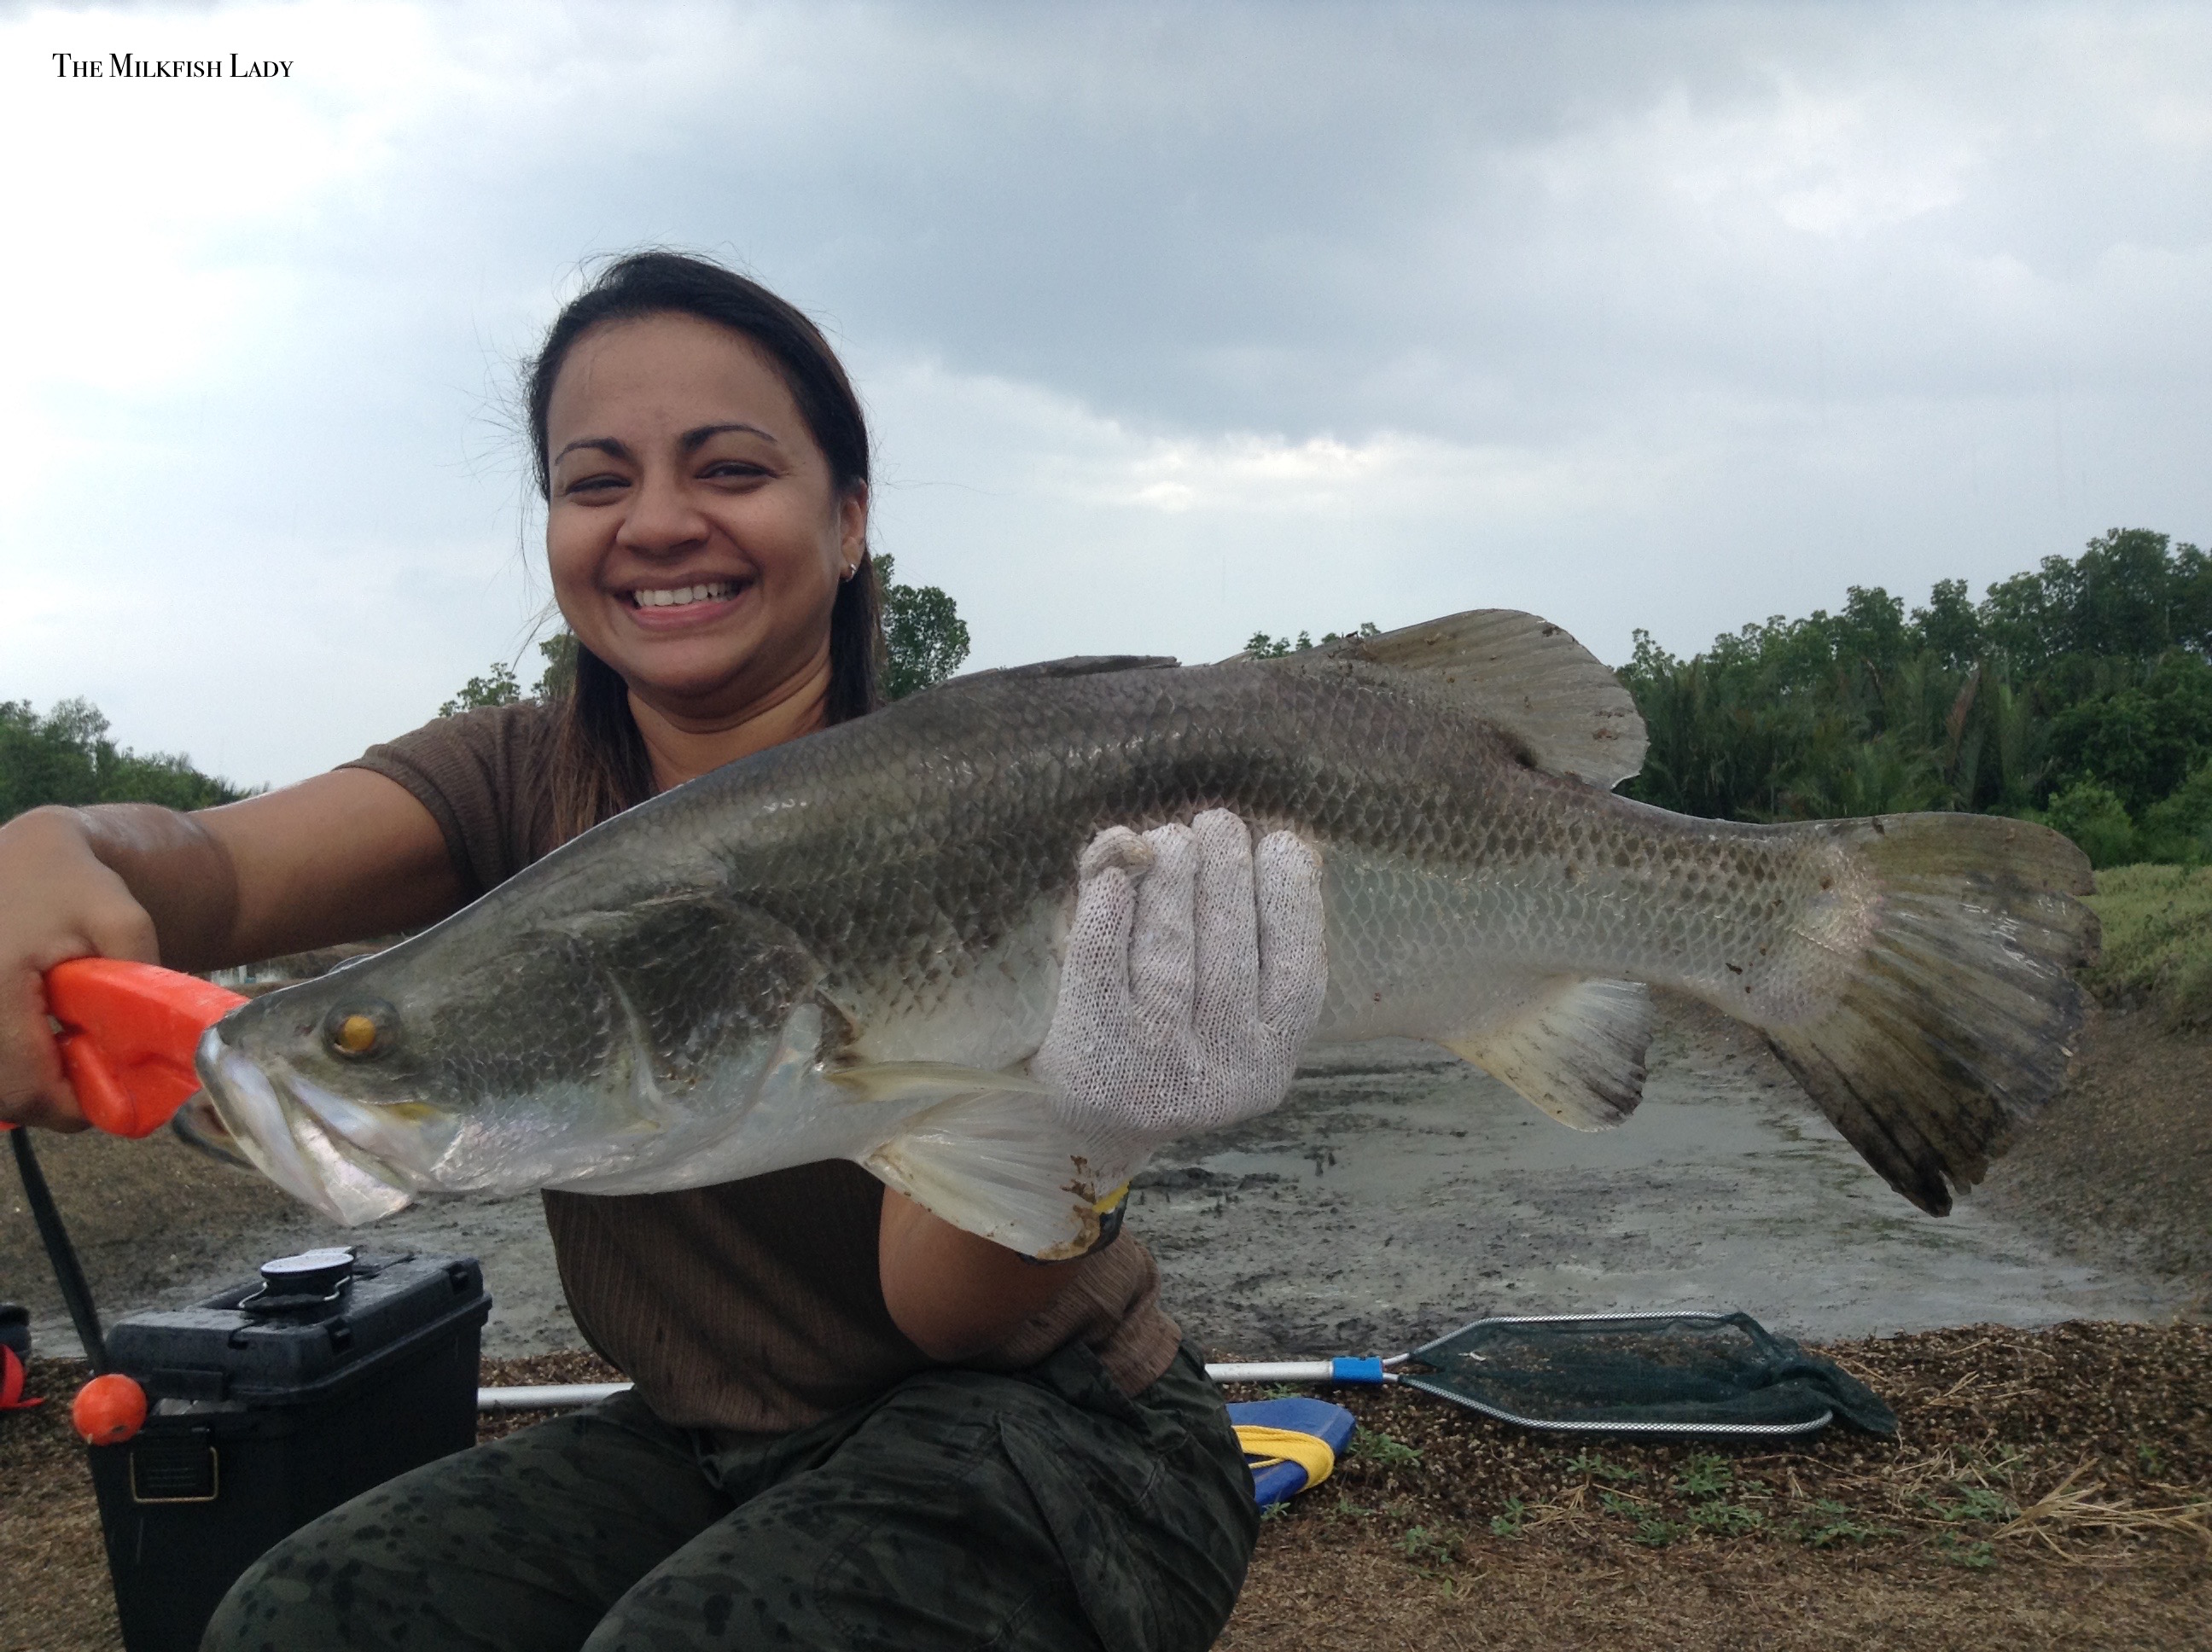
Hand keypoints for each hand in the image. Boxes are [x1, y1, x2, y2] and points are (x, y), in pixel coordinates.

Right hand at [0, 810, 160, 1130]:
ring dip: (28, 1081)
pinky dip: (11, 1062)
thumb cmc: (77, 884)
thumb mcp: (125, 922)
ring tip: (67, 1050)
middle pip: (3, 1093)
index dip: (71, 1107)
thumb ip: (137, 986)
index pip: (23, 1086)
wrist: (29, 854)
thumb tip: (138, 1055)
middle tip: (93, 1076)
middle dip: (51, 1096)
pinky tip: (38, 1037)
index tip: (111, 1099)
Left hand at [1031, 808, 1326, 1186]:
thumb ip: (1243, 926)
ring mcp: (1158, 1068)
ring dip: (1170, 875)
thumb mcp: (1215, 1002)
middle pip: (1230, 945)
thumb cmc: (1157, 1041)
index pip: (1296, 967)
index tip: (1282, 841)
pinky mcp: (1094, 1056)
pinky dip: (1106, 911)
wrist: (1072, 1130)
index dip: (1293, 897)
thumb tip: (1284, 842)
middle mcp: (1224, 1072)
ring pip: (1169, 947)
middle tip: (1213, 823)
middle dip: (1225, 868)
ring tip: (1170, 838)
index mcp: (1270, 1061)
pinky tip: (1113, 875)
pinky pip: (1101, 965)